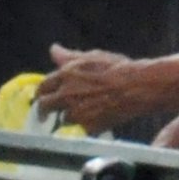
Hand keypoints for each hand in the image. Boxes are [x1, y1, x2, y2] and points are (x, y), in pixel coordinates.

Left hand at [32, 50, 150, 129]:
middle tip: (47, 114)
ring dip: (68, 117)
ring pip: (62, 119)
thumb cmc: (118, 68)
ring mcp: (76, 112)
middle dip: (45, 110)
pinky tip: (94, 119)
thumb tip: (53, 50)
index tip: (43, 97)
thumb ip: (69, 56)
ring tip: (79, 114)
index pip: (42, 87)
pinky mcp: (88, 127)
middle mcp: (66, 95)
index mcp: (65, 75)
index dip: (41, 92)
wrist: (137, 87)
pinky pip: (80, 129)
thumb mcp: (92, 56)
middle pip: (45, 106)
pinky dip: (85, 126)